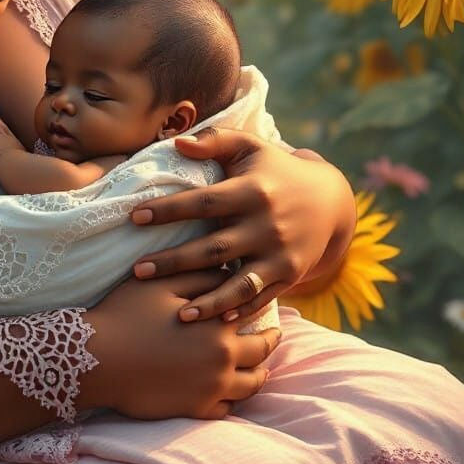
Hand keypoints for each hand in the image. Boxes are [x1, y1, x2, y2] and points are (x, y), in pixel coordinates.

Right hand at [84, 271, 281, 419]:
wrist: (97, 359)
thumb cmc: (125, 315)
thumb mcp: (160, 284)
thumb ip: (198, 276)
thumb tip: (226, 273)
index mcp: (219, 325)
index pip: (253, 315)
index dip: (261, 308)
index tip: (263, 304)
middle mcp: (223, 359)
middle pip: (262, 353)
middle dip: (269, 343)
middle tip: (271, 337)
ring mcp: (211, 389)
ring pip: (251, 386)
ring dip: (256, 374)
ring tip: (256, 367)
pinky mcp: (195, 410)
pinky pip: (226, 409)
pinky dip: (231, 399)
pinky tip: (226, 391)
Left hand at [128, 127, 354, 324]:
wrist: (329, 200)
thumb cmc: (274, 169)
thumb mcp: (250, 147)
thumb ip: (214, 140)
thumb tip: (176, 143)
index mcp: (252, 191)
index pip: (203, 202)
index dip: (168, 210)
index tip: (134, 217)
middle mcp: (267, 225)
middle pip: (213, 248)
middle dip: (174, 261)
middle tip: (137, 270)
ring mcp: (280, 254)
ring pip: (239, 283)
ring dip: (209, 302)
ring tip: (178, 314)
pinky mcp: (289, 275)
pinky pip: (262, 298)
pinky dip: (241, 312)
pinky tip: (216, 322)